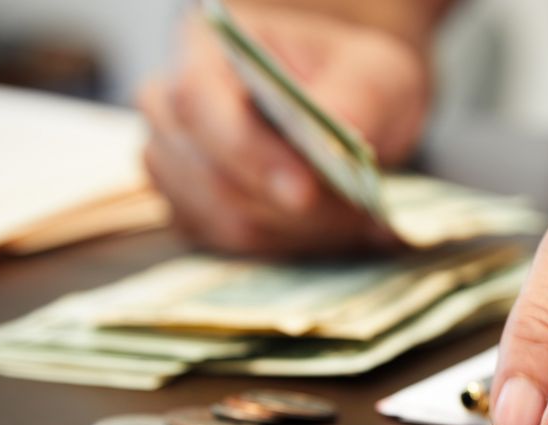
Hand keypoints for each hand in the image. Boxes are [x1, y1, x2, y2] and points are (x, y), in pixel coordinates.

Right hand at [138, 4, 429, 255]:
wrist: (346, 112)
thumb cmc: (349, 80)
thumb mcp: (374, 70)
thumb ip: (356, 95)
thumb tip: (336, 129)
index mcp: (207, 51)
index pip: (199, 103)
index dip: (248, 152)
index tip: (305, 192)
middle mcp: (173, 109)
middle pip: (209, 175)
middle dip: (288, 207)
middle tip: (358, 215)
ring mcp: (174, 167)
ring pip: (225, 221)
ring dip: (298, 231)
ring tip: (360, 221)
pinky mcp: (193, 214)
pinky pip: (235, 249)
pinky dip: (293, 247)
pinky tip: (339, 232)